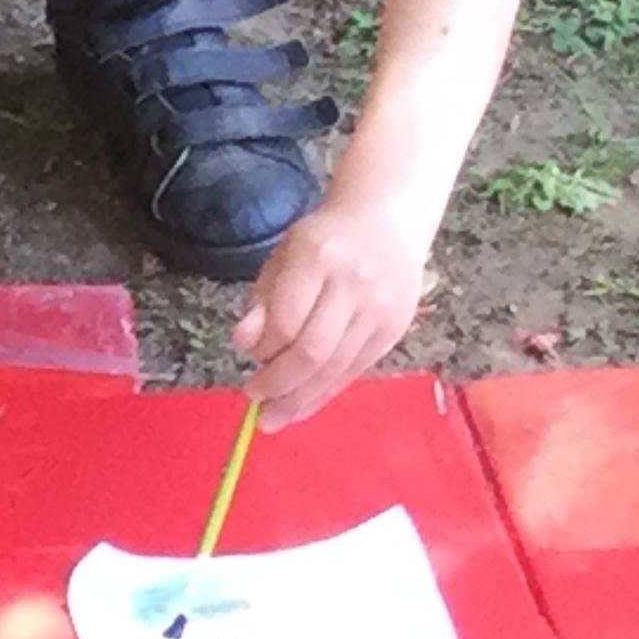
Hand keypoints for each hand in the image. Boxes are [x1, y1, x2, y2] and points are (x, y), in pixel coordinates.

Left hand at [232, 193, 430, 428]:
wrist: (386, 221)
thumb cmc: (324, 240)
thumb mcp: (283, 256)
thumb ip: (263, 299)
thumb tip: (243, 343)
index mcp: (318, 256)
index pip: (286, 320)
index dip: (264, 349)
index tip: (250, 360)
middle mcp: (353, 283)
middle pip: (313, 351)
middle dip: (279, 384)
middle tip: (255, 400)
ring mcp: (379, 308)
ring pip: (336, 368)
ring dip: (301, 399)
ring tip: (275, 417)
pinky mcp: (395, 328)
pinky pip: (355, 370)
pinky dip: (326, 392)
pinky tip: (304, 406)